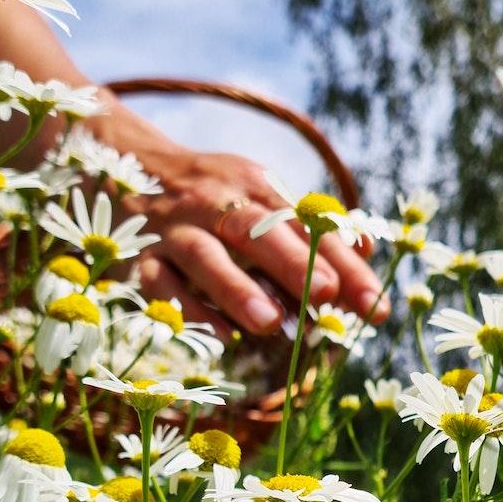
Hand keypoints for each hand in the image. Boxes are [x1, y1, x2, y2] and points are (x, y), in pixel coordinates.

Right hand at [120, 145, 385, 339]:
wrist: (127, 162)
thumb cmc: (214, 194)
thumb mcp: (262, 195)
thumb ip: (311, 225)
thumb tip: (367, 248)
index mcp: (255, 186)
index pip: (306, 226)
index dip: (344, 264)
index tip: (375, 305)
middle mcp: (214, 202)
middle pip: (256, 230)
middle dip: (294, 264)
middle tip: (329, 298)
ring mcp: (174, 229)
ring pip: (203, 255)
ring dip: (237, 288)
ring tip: (271, 324)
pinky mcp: (141, 256)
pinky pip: (160, 283)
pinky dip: (188, 309)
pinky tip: (220, 338)